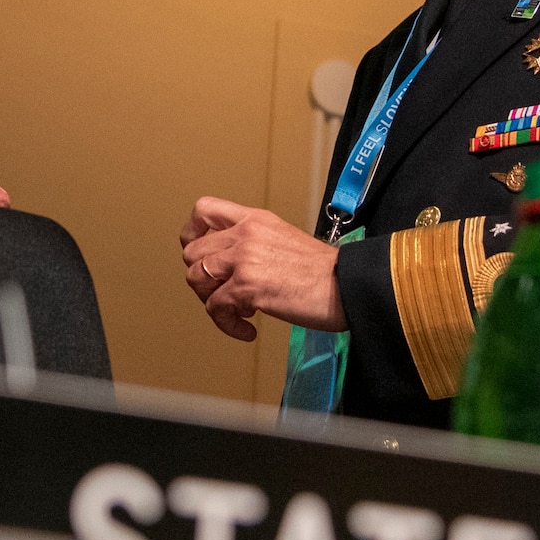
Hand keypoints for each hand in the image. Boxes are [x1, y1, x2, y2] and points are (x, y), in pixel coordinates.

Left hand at [179, 197, 344, 341]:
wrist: (348, 285)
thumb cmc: (323, 271)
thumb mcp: (282, 239)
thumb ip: (252, 243)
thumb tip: (226, 264)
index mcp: (254, 219)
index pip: (204, 209)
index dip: (192, 233)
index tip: (201, 254)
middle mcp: (245, 234)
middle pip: (191, 252)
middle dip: (201, 278)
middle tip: (222, 293)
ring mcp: (244, 259)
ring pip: (196, 278)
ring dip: (211, 301)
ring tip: (238, 311)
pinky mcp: (247, 286)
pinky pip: (215, 308)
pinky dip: (227, 324)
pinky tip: (247, 330)